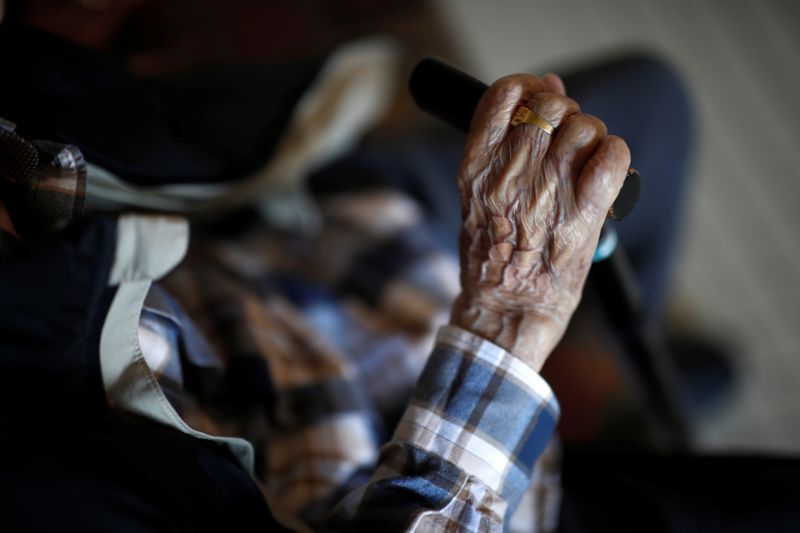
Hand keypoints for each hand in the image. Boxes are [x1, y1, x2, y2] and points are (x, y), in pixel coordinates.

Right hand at [450, 74, 629, 370]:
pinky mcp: (581, 221)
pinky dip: (615, 155)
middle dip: (565, 113)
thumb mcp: (478, 197)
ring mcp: (546, 198)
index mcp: (476, 170)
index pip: (504, 95)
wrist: (505, 312)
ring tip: (583, 162)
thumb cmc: (492, 257)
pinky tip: (605, 169)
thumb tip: (546, 86)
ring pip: (584, 128)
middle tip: (565, 138)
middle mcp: (508, 179)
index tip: (537, 98)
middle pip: (550, 106)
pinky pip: (612, 158)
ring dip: (591, 137)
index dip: (528, 86)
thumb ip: (504, 144)